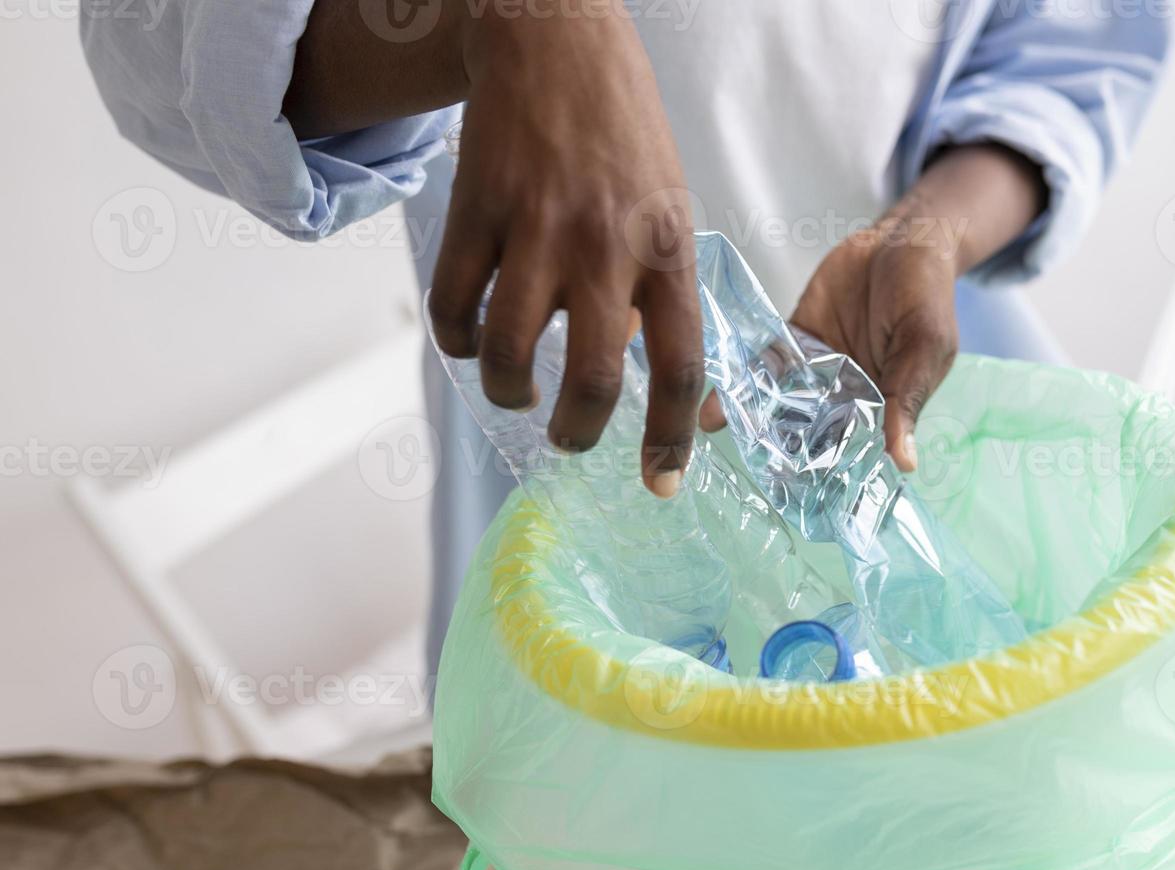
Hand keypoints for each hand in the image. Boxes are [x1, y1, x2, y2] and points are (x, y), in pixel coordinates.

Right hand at [429, 4, 702, 497]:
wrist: (556, 42)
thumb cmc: (625, 137)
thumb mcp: (672, 210)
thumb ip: (662, 293)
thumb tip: (653, 380)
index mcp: (668, 250)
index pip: (681, 365)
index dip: (673, 437)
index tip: (663, 480)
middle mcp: (606, 245)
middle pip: (592, 378)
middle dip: (579, 432)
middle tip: (571, 437)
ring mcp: (536, 228)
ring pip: (511, 353)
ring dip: (509, 394)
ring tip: (517, 392)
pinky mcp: (476, 212)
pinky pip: (452, 306)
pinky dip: (458, 342)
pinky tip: (471, 339)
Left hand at [699, 144, 1048, 472]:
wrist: (902, 239)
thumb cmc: (926, 296)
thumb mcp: (924, 349)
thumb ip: (908, 401)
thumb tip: (904, 463)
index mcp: (881, 405)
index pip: (851, 450)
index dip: (827, 475)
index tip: (799, 504)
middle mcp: (844, 393)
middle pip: (807, 432)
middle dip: (779, 453)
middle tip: (747, 477)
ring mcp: (815, 366)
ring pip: (780, 401)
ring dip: (753, 419)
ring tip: (718, 434)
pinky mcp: (795, 337)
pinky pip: (766, 363)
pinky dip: (743, 381)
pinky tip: (713, 401)